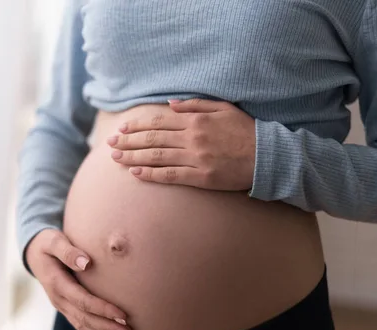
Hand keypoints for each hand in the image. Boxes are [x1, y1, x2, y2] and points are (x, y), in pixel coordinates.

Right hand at [26, 228, 131, 329]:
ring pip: (82, 325)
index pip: (83, 301)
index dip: (103, 310)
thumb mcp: (54, 241)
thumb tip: (86, 262)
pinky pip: (78, 324)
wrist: (33, 252)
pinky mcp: (64, 306)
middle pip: (84, 318)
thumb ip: (68, 251)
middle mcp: (57, 299)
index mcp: (56, 283)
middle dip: (107, 327)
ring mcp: (60, 305)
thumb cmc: (47, 243)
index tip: (122, 314)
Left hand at [107, 98, 255, 191]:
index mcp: (196, 120)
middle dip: (127, 142)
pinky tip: (136, 174)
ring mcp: (195, 158)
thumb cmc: (246, 131)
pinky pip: (170, 175)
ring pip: (156, 156)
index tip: (121, 129)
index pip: (158, 122)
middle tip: (109, 145)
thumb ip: (196, 104)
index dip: (137, 126)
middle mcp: (192, 138)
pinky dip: (151, 174)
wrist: (266, 156)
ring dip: (133, 158)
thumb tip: (171, 104)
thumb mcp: (223, 108)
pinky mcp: (200, 177)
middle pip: (152, 139)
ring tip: (116, 160)